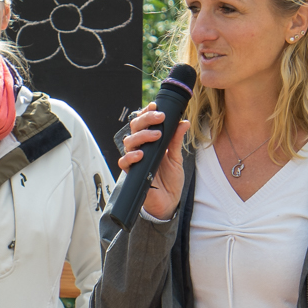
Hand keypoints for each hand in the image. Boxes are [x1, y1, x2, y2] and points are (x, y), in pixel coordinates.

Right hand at [118, 102, 190, 220]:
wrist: (169, 202)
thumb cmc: (170, 179)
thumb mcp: (176, 158)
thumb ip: (176, 140)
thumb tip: (183, 122)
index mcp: (150, 142)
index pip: (143, 123)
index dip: (146, 112)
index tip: (156, 105)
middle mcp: (140, 148)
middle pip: (134, 128)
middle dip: (146, 119)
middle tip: (159, 117)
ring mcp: (135, 160)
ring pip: (128, 142)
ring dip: (142, 136)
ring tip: (156, 135)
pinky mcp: (131, 173)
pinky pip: (124, 162)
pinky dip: (131, 157)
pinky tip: (140, 154)